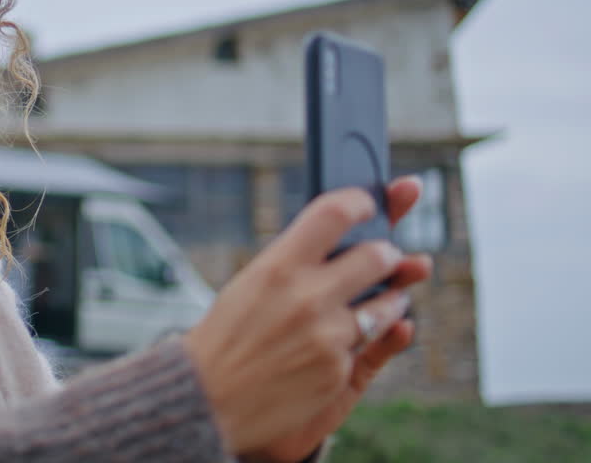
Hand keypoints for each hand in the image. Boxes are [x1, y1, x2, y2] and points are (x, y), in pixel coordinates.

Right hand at [183, 177, 432, 458]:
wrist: (207, 397)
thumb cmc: (226, 336)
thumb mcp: (250, 283)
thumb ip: (295, 261)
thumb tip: (341, 237)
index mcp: (278, 266)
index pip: (335, 214)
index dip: (362, 201)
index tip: (371, 203)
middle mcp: (307, 297)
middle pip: (378, 255)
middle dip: (388, 254)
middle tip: (386, 256)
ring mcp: (327, 336)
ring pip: (390, 303)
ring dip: (392, 297)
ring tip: (384, 297)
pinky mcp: (338, 370)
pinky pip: (372, 343)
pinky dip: (370, 336)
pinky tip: (354, 335)